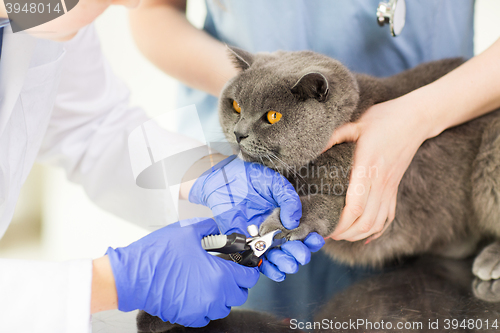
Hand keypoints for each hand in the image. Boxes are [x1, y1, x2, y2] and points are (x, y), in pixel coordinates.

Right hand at [105, 218, 258, 326]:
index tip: (244, 264)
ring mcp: (201, 310)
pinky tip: (196, 291)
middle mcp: (214, 297)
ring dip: (222, 295)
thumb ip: (211, 228)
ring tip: (209, 280)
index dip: (248, 268)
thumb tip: (221, 228)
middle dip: (236, 282)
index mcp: (219, 275)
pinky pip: (207, 315)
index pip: (249, 277)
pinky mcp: (188, 317)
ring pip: (224, 306)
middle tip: (225, 269)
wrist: (132, 276)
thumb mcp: (188, 231)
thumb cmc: (158, 255)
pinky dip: (206, 306)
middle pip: (239, 294)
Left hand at [189, 155, 321, 280]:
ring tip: (290, 266)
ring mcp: (260, 237)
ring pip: (276, 256)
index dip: (311, 238)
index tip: (316, 240)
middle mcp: (274, 229)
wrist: (225, 179)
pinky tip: (277, 272)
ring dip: (285, 263)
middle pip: (290, 247)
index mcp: (285, 216)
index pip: (302, 231)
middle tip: (302, 256)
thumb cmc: (250, 178)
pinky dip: (267, 268)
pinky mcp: (244, 243)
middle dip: (298, 253)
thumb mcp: (274, 183)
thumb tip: (293, 222)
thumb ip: (288, 199)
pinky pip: (257, 260)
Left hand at [326, 98, 430, 241]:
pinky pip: (388, 217)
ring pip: (376, 224)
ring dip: (357, 235)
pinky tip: (364, 235)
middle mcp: (380, 183)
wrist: (415, 119)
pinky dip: (376, 231)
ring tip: (339, 235)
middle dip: (344, 233)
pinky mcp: (394, 189)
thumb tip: (311, 149)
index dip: (340, 222)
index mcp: (367, 168)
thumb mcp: (355, 124)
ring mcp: (390, 188)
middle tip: (325, 233)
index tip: (324, 226)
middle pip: (365, 221)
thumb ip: (333, 137)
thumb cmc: (383, 119)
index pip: (355, 206)